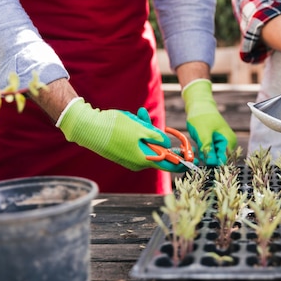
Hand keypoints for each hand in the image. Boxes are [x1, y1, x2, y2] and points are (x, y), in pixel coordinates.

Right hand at [57, 98, 185, 172]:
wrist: (88, 128)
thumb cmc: (114, 128)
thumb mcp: (140, 129)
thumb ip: (157, 137)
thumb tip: (169, 145)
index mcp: (144, 159)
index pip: (170, 165)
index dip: (182, 161)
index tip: (192, 157)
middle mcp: (138, 162)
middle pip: (157, 149)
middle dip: (156, 133)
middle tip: (144, 116)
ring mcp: (130, 158)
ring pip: (146, 143)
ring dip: (144, 129)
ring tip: (134, 114)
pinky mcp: (123, 152)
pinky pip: (136, 142)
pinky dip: (137, 131)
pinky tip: (130, 119)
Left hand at [181, 79, 236, 165]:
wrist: (199, 105)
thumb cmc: (201, 117)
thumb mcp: (203, 134)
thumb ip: (208, 149)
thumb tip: (212, 164)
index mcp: (229, 142)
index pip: (224, 161)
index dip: (213, 165)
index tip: (202, 164)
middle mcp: (228, 144)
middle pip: (218, 161)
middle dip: (207, 159)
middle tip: (197, 152)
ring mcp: (222, 144)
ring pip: (213, 157)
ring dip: (203, 155)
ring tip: (197, 145)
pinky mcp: (215, 143)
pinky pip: (210, 153)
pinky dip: (202, 151)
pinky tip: (198, 144)